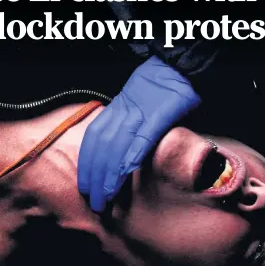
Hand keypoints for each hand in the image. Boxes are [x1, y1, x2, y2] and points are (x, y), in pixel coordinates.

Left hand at [78, 56, 200, 212]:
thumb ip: (129, 128)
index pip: (93, 141)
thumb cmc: (162, 87)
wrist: (179, 63)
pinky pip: (142, 139)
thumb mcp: (138, 105)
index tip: (85, 188)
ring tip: (106, 197)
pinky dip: (131, 158)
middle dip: (95, 178)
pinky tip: (125, 175)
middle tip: (94, 202)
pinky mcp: (159, 115)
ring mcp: (140, 113)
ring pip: (117, 148)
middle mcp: (123, 112)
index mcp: (116, 110)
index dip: (87, 166)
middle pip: (101, 149)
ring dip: (109, 176)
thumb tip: (123, 156)